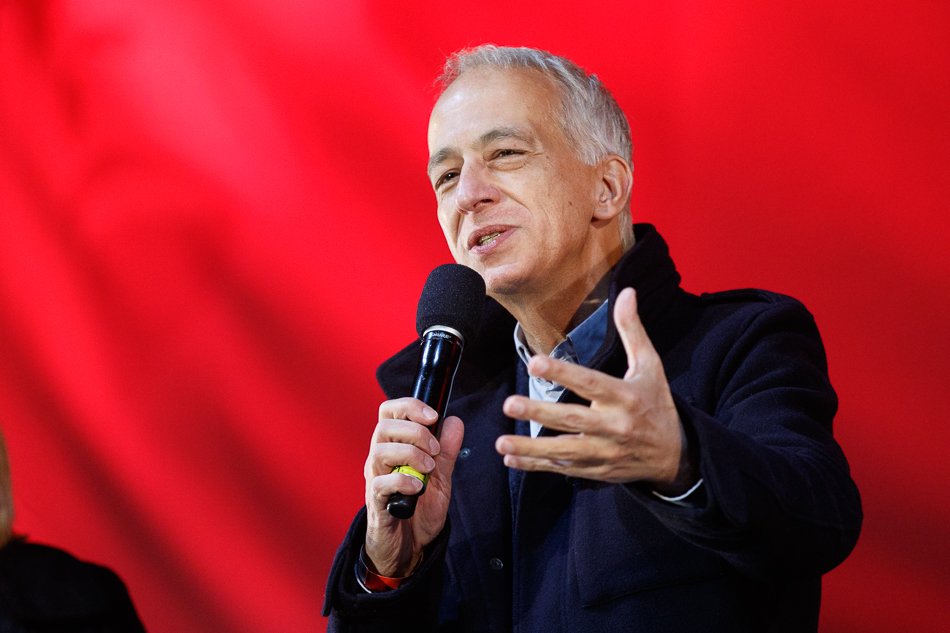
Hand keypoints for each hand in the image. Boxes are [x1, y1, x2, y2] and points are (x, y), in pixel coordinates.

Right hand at [363, 397, 463, 576]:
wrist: (410, 548)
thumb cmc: (419, 510)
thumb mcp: (441, 478)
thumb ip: (446, 450)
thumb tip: (454, 421)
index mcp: (393, 446)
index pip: (389, 412)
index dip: (410, 406)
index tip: (433, 416)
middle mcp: (380, 458)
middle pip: (384, 426)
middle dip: (416, 432)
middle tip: (435, 451)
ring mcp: (375, 479)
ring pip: (380, 450)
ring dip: (411, 454)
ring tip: (428, 470)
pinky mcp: (376, 501)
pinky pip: (381, 483)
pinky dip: (403, 481)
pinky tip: (418, 489)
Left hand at [495, 287, 695, 493]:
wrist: (675, 455)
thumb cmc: (656, 403)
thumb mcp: (650, 365)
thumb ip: (632, 330)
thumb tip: (626, 291)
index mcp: (626, 397)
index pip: (590, 383)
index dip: (563, 374)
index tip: (535, 363)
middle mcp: (615, 427)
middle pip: (573, 420)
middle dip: (540, 413)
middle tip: (510, 404)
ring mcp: (605, 452)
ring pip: (564, 451)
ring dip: (531, 448)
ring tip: (501, 442)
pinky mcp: (597, 470)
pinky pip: (563, 469)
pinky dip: (537, 466)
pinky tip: (511, 459)